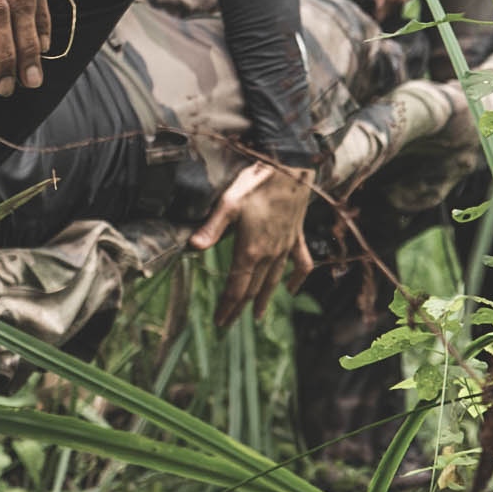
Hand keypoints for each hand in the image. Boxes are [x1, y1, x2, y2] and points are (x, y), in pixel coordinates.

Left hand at [191, 160, 316, 324]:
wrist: (291, 168)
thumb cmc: (256, 183)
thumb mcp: (228, 203)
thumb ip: (211, 228)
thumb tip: (192, 248)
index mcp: (250, 250)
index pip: (236, 287)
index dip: (227, 306)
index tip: (219, 322)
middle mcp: (270, 254)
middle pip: (253, 288)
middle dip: (239, 307)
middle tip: (229, 323)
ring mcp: (285, 247)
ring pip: (274, 281)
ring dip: (265, 299)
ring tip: (257, 317)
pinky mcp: (296, 236)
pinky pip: (300, 264)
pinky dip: (296, 279)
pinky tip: (293, 289)